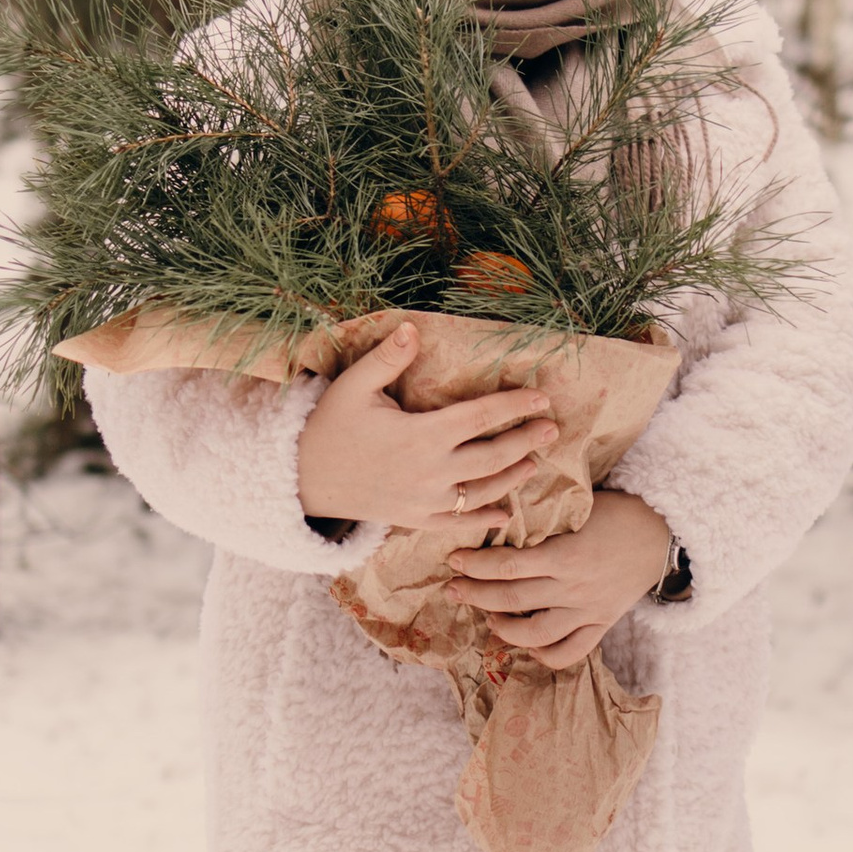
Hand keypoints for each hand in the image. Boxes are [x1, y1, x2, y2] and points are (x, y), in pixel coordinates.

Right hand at [297, 323, 558, 532]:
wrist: (302, 481)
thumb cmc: (328, 427)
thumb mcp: (353, 387)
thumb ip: (386, 359)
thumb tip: (412, 328)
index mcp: (421, 435)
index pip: (481, 417)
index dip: (514, 406)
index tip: (540, 397)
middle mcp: (431, 472)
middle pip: (493, 457)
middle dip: (525, 441)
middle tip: (550, 428)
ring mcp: (426, 501)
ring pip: (483, 492)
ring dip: (512, 478)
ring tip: (534, 462)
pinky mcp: (416, 520)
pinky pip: (459, 523)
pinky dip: (484, 520)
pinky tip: (504, 515)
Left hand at [440, 490, 674, 671]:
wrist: (664, 535)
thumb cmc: (619, 512)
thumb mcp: (580, 506)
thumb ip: (543, 516)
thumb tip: (498, 512)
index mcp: (566, 554)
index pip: (507, 566)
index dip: (475, 565)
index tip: (455, 560)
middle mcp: (573, 587)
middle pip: (510, 599)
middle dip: (474, 594)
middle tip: (453, 588)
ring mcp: (586, 611)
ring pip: (533, 634)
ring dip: (501, 627)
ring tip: (487, 615)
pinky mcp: (600, 626)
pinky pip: (567, 652)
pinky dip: (542, 654)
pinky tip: (525, 642)